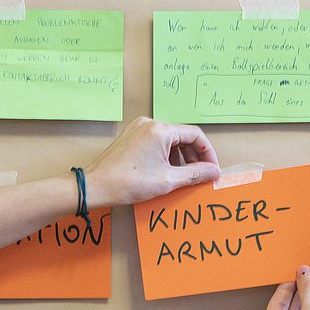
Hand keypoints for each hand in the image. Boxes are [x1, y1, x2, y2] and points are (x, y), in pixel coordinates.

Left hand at [84, 117, 219, 206]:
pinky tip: (166, 171)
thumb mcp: (168, 180)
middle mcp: (149, 123)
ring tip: (183, 176)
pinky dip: (165, 155)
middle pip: (182, 136)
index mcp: (160, 130)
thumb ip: (195, 174)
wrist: (95, 186)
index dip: (208, 153)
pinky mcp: (131, 136)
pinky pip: (156, 142)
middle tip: (200, 175)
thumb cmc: (128, 182)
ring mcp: (138, 128)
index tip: (212, 169)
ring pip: (169, 140)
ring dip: (180, 157)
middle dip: (194, 156)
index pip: (195, 135)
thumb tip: (214, 172)